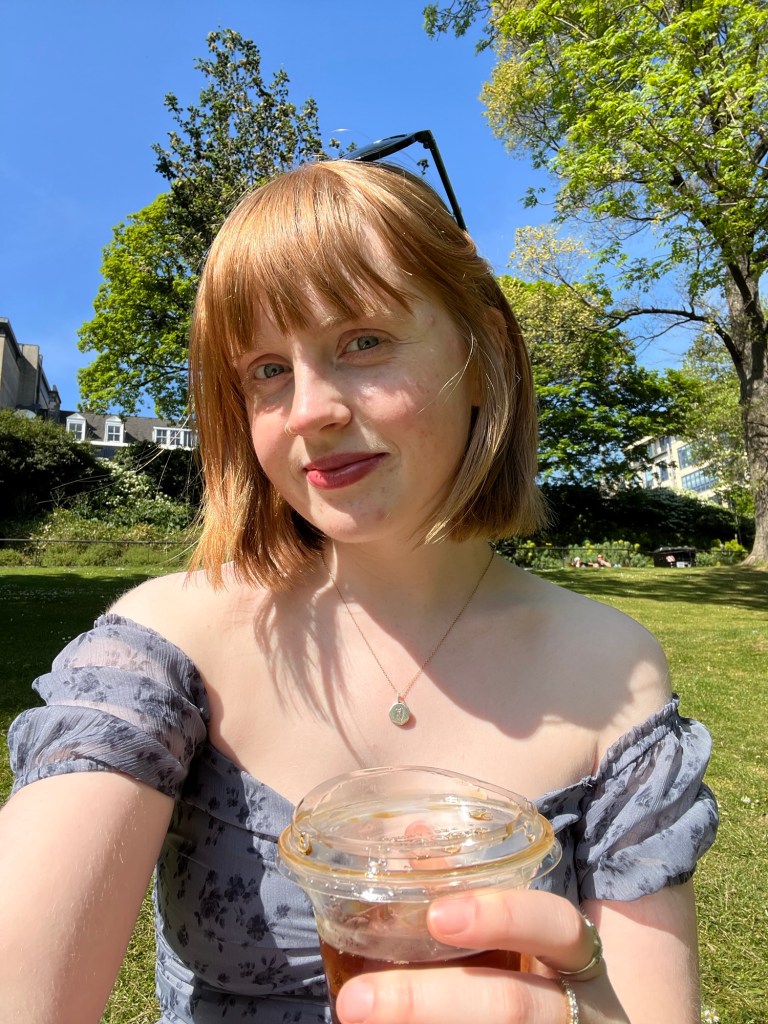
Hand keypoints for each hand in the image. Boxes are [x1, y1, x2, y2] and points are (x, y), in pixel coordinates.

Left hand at [335, 889, 627, 1023]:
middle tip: (356, 999)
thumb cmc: (542, 971)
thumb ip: (475, 889)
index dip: (503, 916)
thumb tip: (417, 831)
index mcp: (577, 959)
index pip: (556, 927)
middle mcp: (579, 1009)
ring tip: (355, 1016)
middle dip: (427, 1001)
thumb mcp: (525, 935)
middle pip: (513, 1006)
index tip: (436, 917)